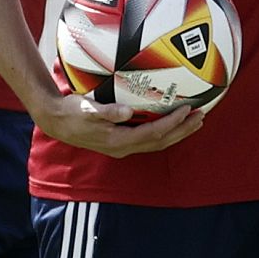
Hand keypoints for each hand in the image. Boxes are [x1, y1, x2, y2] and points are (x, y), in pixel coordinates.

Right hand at [35, 93, 202, 158]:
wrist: (56, 122)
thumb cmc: (72, 112)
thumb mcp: (87, 110)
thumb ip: (108, 111)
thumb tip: (127, 112)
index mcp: (118, 141)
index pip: (153, 133)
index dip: (172, 123)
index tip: (187, 109)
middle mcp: (124, 148)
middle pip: (161, 141)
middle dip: (183, 130)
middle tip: (202, 116)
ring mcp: (123, 147)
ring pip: (158, 143)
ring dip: (178, 132)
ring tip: (196, 121)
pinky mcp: (122, 142)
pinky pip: (150, 139)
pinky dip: (166, 132)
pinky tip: (175, 123)